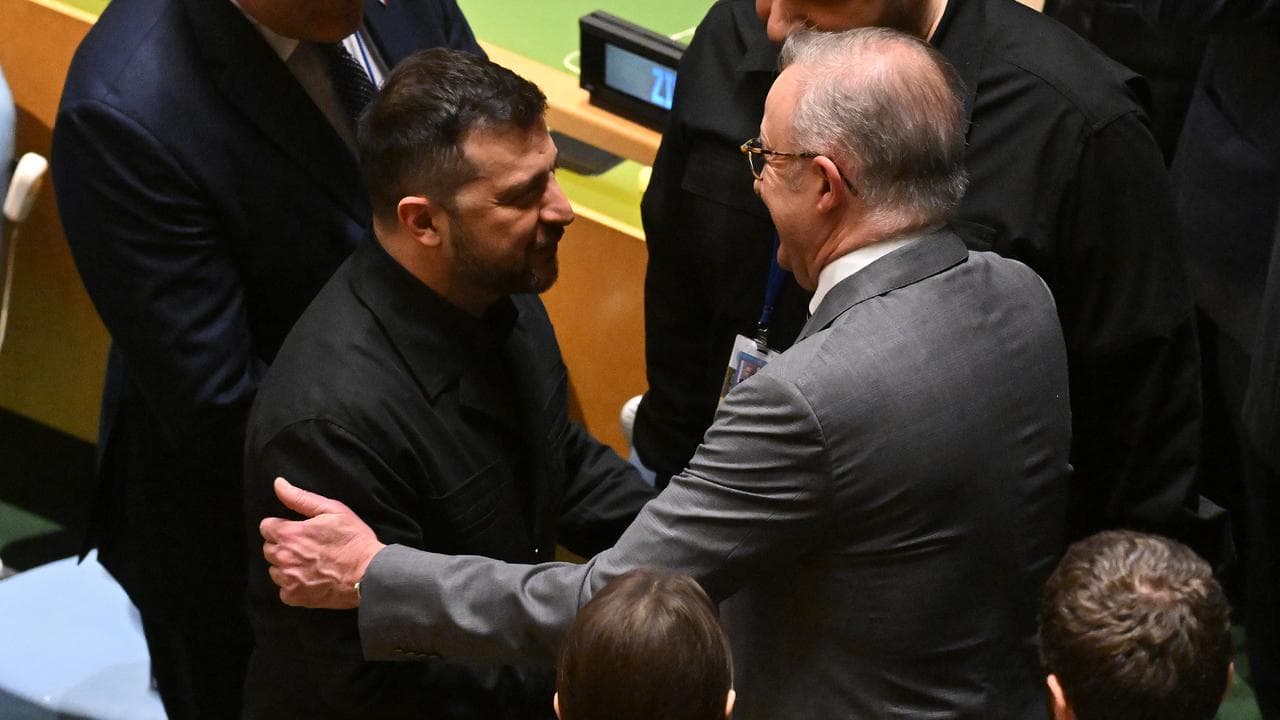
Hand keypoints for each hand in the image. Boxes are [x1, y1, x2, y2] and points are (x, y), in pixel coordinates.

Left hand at [260, 477, 385, 608]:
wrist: (369, 573)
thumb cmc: (353, 539)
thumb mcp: (332, 509)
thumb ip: (300, 498)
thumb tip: (278, 484)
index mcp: (289, 534)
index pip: (266, 527)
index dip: (281, 526)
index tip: (297, 530)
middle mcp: (283, 557)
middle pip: (268, 549)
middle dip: (283, 545)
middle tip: (306, 546)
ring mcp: (288, 579)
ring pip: (275, 570)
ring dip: (287, 566)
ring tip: (309, 563)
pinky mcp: (295, 597)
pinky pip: (284, 590)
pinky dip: (294, 585)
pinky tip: (311, 579)